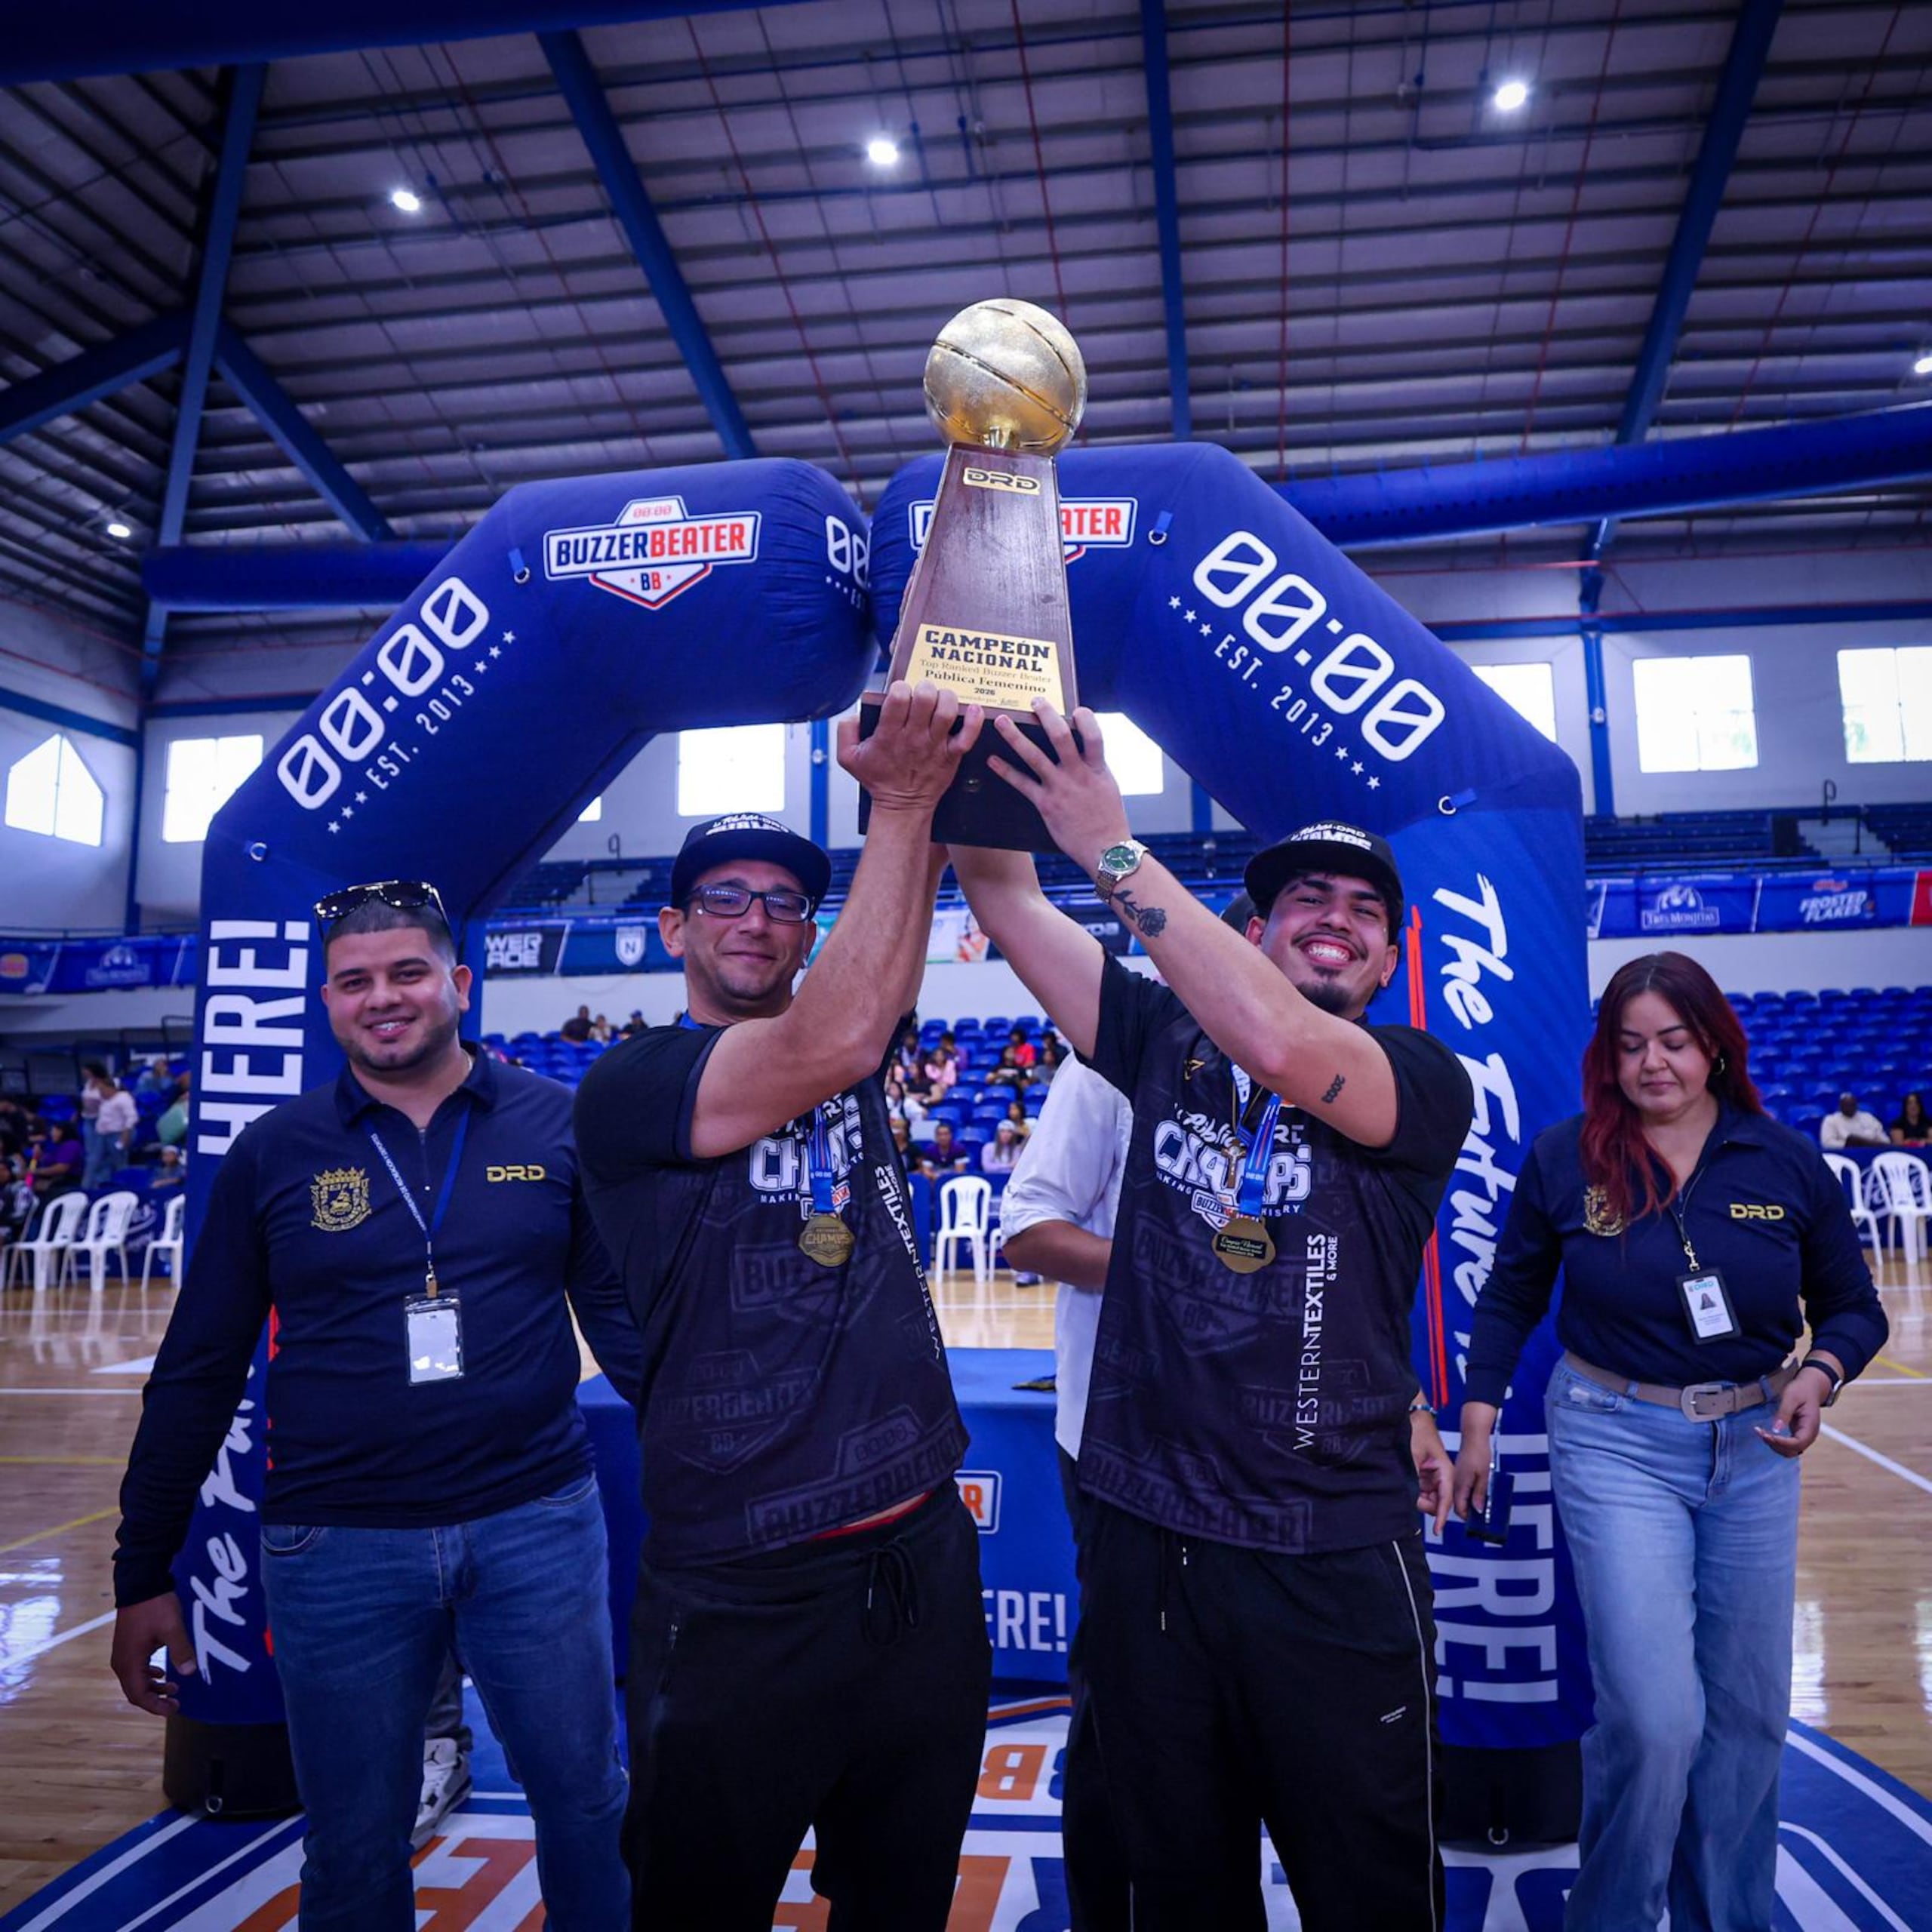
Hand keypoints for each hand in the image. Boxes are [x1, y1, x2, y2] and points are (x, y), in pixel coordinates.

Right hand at [110, 1592, 196, 1715]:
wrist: (140, 1583)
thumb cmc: (155, 1606)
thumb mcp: (172, 1627)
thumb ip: (181, 1649)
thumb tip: (190, 1672)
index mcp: (129, 1662)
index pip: (138, 1695)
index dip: (155, 1706)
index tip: (173, 1710)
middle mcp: (121, 1662)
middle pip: (135, 1691)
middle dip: (155, 1700)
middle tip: (176, 1702)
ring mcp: (122, 1653)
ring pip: (135, 1680)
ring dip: (153, 1687)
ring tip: (174, 1688)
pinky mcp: (128, 1645)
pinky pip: (136, 1669)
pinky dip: (149, 1675)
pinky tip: (162, 1673)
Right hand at [838, 681, 983, 816]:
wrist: (902, 806)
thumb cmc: (879, 779)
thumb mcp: (848, 757)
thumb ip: (846, 730)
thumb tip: (856, 712)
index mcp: (888, 735)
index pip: (898, 698)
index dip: (900, 688)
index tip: (900, 692)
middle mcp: (913, 738)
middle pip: (925, 698)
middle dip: (924, 688)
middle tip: (922, 694)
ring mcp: (935, 746)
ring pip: (947, 711)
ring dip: (945, 697)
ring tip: (940, 699)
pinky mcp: (952, 755)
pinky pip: (968, 736)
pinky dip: (974, 720)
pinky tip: (973, 708)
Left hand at [985, 703, 1131, 874]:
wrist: (1105, 850)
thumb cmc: (1108, 818)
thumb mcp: (1107, 786)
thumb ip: (1093, 766)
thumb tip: (1083, 748)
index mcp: (1098, 769)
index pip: (1095, 735)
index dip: (1086, 719)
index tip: (1076, 709)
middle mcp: (1078, 775)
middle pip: (1061, 737)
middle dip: (1046, 716)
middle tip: (1034, 701)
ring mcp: (1060, 788)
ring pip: (1035, 756)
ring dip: (1015, 737)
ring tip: (1001, 721)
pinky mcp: (1046, 805)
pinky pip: (1022, 784)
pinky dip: (1005, 771)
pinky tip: (992, 760)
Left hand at [1409, 1409, 1454, 1533]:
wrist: (1413, 1417)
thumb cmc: (1417, 1432)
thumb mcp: (1412, 1458)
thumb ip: (1414, 1481)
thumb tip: (1414, 1503)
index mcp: (1446, 1471)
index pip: (1446, 1499)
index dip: (1442, 1516)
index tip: (1437, 1531)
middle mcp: (1443, 1475)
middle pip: (1438, 1501)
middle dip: (1425, 1506)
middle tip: (1410, 1500)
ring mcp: (1434, 1476)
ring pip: (1430, 1498)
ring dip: (1419, 1499)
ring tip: (1406, 1489)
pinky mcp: (1426, 1475)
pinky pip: (1423, 1490)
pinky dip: (1416, 1493)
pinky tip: (1408, 1488)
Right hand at [1451, 1402, 1498, 1518]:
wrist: (1474, 1436)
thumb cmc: (1479, 1454)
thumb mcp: (1484, 1476)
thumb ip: (1479, 1494)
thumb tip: (1477, 1510)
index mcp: (1459, 1485)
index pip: (1460, 1509)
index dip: (1468, 1517)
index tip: (1478, 1521)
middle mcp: (1455, 1483)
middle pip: (1459, 1504)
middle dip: (1469, 1511)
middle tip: (1483, 1513)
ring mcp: (1456, 1477)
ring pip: (1460, 1496)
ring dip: (1470, 1502)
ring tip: (1483, 1502)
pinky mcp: (1459, 1473)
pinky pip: (1462, 1488)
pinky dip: (1469, 1493)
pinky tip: (1478, 1491)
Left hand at [1755, 1367, 1831, 1457]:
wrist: (1810, 1388)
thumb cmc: (1801, 1390)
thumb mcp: (1791, 1397)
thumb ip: (1784, 1412)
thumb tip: (1776, 1429)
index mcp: (1811, 1426)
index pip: (1798, 1443)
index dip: (1782, 1442)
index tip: (1767, 1435)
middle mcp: (1809, 1435)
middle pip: (1793, 1450)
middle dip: (1776, 1444)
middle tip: (1760, 1432)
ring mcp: (1804, 1436)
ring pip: (1790, 1451)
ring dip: (1775, 1446)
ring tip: (1761, 1433)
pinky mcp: (1797, 1435)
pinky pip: (1787, 1446)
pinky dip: (1776, 1443)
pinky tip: (1766, 1434)